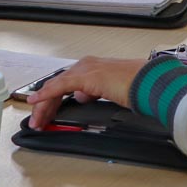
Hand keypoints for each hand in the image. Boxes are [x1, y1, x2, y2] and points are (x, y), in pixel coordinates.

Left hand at [25, 56, 146, 128]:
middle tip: (38, 121)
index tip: (46, 114)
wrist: (149, 83)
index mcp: (92, 67)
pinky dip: (45, 95)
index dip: (52, 99)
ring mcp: (85, 69)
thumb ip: (93, 92)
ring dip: (44, 104)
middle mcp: (86, 65)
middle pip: (57, 85)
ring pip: (55, 87)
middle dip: (45, 104)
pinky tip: (36, 102)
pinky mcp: (85, 76)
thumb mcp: (109, 91)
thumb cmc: (138, 86)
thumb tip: (82, 96)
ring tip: (37, 120)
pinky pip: (59, 86)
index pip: (65, 83)